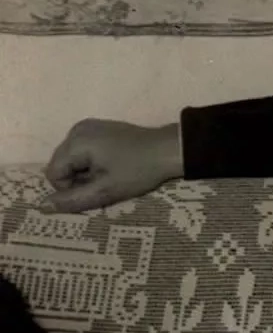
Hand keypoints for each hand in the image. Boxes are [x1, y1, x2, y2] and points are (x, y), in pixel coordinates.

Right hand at [42, 119, 183, 212]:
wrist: (169, 149)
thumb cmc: (139, 170)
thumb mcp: (106, 190)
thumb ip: (73, 200)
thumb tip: (42, 206)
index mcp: (76, 141)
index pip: (53, 173)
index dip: (71, 188)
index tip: (97, 188)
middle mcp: (77, 129)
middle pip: (61, 164)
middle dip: (78, 179)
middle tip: (106, 181)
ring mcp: (88, 126)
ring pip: (71, 159)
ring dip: (86, 171)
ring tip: (110, 173)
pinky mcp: (99, 128)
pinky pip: (83, 150)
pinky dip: (92, 161)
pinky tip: (113, 164)